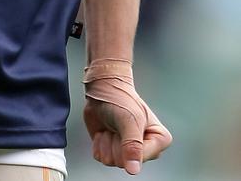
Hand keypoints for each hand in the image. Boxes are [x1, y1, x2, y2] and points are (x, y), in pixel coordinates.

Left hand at [83, 59, 171, 174]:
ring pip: (111, 161)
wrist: (102, 88)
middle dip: (115, 141)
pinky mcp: (111, 150)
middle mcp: (145, 150)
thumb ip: (132, 145)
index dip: (128, 143)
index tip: (129, 124)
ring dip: (106, 141)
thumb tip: (133, 170)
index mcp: (159, 140)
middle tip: (118, 125)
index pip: (141, 158)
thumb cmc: (121, 98)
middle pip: (124, 163)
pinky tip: (104, 130)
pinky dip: (98, 142)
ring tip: (112, 126)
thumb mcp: (130, 120)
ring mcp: (127, 152)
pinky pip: (100, 157)